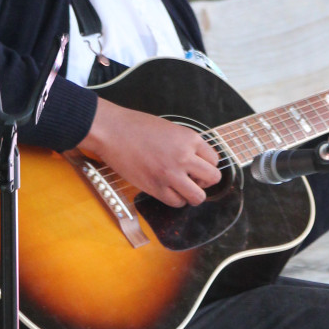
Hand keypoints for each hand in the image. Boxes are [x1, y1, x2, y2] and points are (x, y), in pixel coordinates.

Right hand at [79, 97, 221, 206]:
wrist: (113, 132)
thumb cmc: (137, 126)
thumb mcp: (170, 129)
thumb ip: (186, 144)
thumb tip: (196, 160)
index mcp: (190, 139)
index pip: (215, 160)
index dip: (207, 164)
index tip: (198, 166)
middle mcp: (184, 157)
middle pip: (212, 178)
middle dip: (205, 181)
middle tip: (193, 178)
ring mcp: (171, 174)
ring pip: (198, 197)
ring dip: (193, 194)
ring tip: (182, 187)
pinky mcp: (156, 188)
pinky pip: (177, 203)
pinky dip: (176, 199)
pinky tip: (169, 190)